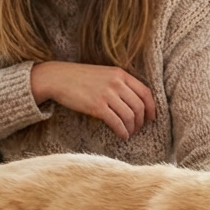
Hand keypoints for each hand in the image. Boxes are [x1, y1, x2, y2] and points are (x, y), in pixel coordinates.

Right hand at [30, 60, 156, 139]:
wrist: (58, 78)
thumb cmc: (80, 78)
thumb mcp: (104, 74)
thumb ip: (119, 83)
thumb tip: (133, 102)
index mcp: (120, 74)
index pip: (145, 92)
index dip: (151, 107)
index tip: (152, 117)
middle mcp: (116, 83)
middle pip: (139, 106)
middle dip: (141, 121)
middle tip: (137, 128)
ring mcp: (107, 94)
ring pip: (129, 116)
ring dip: (132, 128)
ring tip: (128, 133)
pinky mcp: (97, 106)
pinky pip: (116, 122)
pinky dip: (122, 132)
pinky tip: (122, 136)